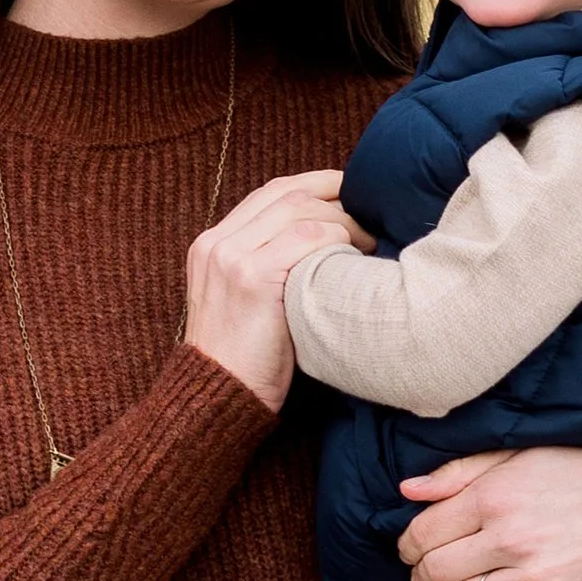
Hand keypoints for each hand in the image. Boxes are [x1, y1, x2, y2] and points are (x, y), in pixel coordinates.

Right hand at [182, 170, 372, 411]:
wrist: (218, 395)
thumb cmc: (245, 357)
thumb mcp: (245, 300)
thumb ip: (266, 262)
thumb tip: (324, 235)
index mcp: (211, 244)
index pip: (269, 193)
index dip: (314, 185)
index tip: (349, 192)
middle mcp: (216, 243)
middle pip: (286, 194)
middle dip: (335, 196)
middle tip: (370, 215)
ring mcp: (230, 257)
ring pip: (299, 211)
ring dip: (343, 221)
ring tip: (367, 243)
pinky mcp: (251, 277)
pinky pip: (306, 240)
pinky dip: (336, 242)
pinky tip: (353, 259)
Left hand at [397, 446, 581, 580]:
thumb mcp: (520, 454)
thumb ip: (459, 473)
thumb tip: (407, 491)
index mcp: (495, 497)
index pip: (423, 534)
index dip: (407, 545)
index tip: (411, 548)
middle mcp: (512, 539)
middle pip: (437, 570)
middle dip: (421, 575)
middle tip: (423, 574)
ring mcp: (538, 579)